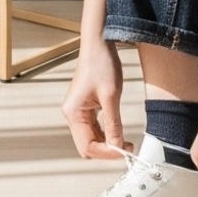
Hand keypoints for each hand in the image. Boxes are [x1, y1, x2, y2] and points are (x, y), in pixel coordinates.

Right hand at [62, 40, 129, 160]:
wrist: (98, 43)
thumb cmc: (101, 64)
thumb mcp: (111, 97)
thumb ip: (113, 125)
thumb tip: (118, 147)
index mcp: (73, 112)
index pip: (87, 146)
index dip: (106, 153)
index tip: (124, 151)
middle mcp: (71, 114)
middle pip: (86, 146)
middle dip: (106, 150)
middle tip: (125, 147)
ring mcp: (77, 111)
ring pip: (90, 139)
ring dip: (106, 143)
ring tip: (125, 140)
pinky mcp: (83, 108)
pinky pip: (92, 129)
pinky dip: (104, 133)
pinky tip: (117, 131)